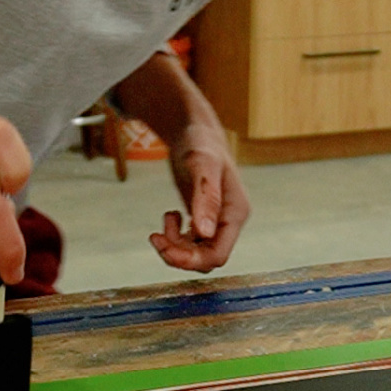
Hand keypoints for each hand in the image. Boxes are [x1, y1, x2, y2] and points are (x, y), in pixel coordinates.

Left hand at [149, 121, 250, 271]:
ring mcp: (217, 222)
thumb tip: (205, 233)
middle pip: (206, 259)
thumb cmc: (199, 142)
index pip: (218, 255)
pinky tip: (171, 217)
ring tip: (163, 222)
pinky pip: (191, 244)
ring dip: (175, 247)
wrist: (194, 131)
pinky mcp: (204, 220)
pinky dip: (175, 238)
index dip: (191, 259)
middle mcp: (229, 221)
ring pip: (197, 254)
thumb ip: (205, 198)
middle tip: (155, 236)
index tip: (165, 245)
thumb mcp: (201, 165)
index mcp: (235, 213)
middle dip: (179, 254)